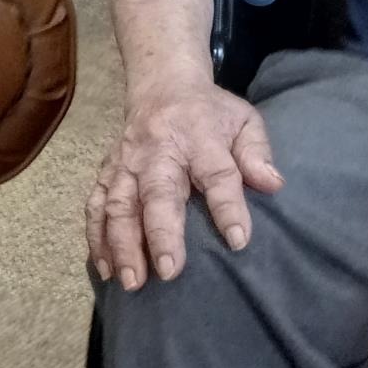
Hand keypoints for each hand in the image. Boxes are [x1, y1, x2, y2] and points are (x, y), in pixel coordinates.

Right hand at [88, 79, 283, 288]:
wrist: (161, 85)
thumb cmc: (210, 112)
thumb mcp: (243, 120)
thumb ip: (256, 153)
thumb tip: (272, 184)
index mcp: (199, 136)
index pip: (217, 173)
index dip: (228, 207)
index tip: (238, 240)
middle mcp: (157, 151)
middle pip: (156, 192)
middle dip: (160, 233)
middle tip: (169, 272)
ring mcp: (126, 162)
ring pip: (118, 204)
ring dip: (122, 244)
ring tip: (132, 282)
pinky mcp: (107, 173)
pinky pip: (95, 206)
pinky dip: (96, 238)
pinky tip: (106, 269)